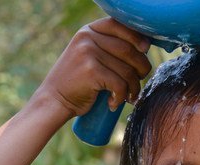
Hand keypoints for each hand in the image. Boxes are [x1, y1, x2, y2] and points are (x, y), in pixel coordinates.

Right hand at [36, 18, 151, 117]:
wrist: (54, 100)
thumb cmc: (78, 82)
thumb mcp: (89, 55)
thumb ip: (108, 46)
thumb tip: (145, 45)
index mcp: (88, 31)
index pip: (119, 25)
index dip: (137, 37)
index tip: (145, 49)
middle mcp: (88, 38)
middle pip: (129, 50)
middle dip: (141, 68)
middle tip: (139, 81)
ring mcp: (88, 53)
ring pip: (127, 70)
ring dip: (134, 87)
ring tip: (130, 96)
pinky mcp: (91, 71)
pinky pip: (120, 84)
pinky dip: (122, 97)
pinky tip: (115, 103)